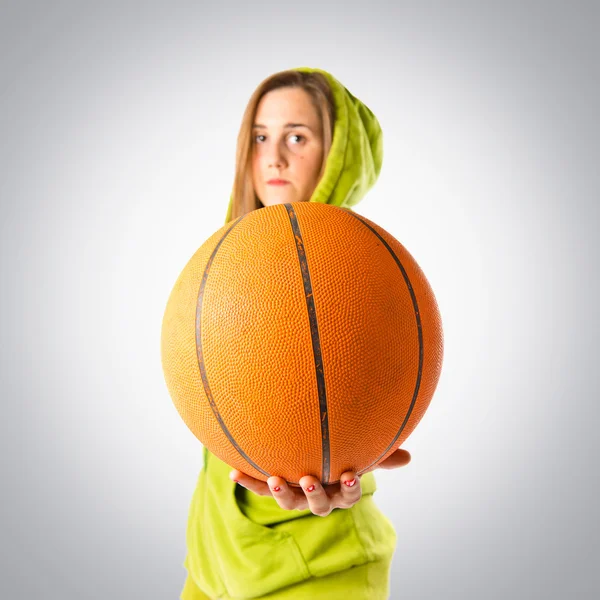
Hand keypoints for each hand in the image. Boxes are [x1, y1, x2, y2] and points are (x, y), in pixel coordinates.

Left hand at [229, 448, 410, 516]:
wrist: (314, 455)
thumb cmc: (343, 452)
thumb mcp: (361, 453)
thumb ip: (380, 455)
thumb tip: (408, 457)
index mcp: (341, 489)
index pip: (349, 494)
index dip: (350, 488)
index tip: (349, 475)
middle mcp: (319, 496)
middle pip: (319, 505)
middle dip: (314, 494)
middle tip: (309, 479)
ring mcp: (296, 493)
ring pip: (290, 502)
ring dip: (282, 493)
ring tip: (276, 479)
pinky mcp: (276, 485)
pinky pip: (262, 486)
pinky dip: (248, 480)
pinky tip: (233, 471)